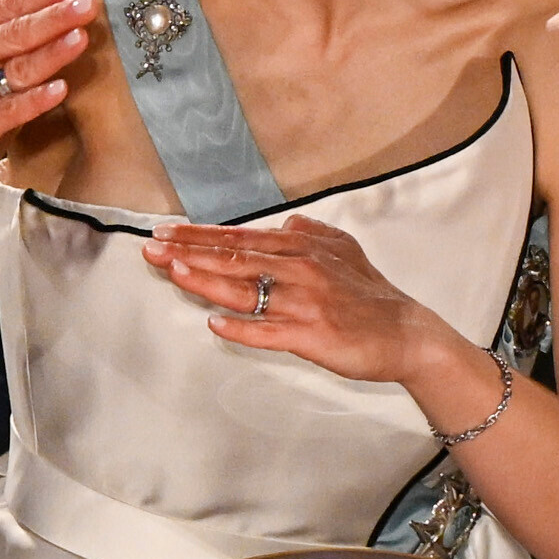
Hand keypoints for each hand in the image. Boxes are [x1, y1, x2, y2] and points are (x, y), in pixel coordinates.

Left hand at [142, 214, 467, 386]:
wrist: (408, 334)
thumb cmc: (372, 296)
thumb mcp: (345, 250)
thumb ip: (311, 234)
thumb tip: (285, 224)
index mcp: (301, 248)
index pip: (239, 238)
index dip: (198, 235)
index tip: (164, 231)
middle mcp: (299, 269)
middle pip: (234, 258)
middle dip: (188, 251)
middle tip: (150, 247)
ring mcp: (304, 302)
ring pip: (247, 290)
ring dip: (207, 280)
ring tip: (174, 271)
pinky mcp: (313, 334)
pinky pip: (270, 331)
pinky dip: (243, 328)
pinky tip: (217, 325)